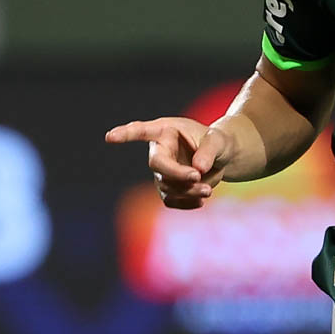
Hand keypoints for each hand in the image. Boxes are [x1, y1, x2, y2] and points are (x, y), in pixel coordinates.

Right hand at [105, 117, 233, 208]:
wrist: (223, 157)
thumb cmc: (219, 142)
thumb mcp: (219, 140)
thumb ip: (209, 150)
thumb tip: (198, 169)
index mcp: (166, 131)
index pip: (141, 130)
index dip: (126, 134)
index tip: (110, 137)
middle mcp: (159, 151)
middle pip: (157, 165)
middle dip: (176, 173)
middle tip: (197, 177)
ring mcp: (161, 172)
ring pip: (166, 186)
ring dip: (187, 191)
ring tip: (208, 190)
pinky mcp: (167, 188)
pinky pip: (170, 200)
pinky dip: (186, 203)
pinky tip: (201, 201)